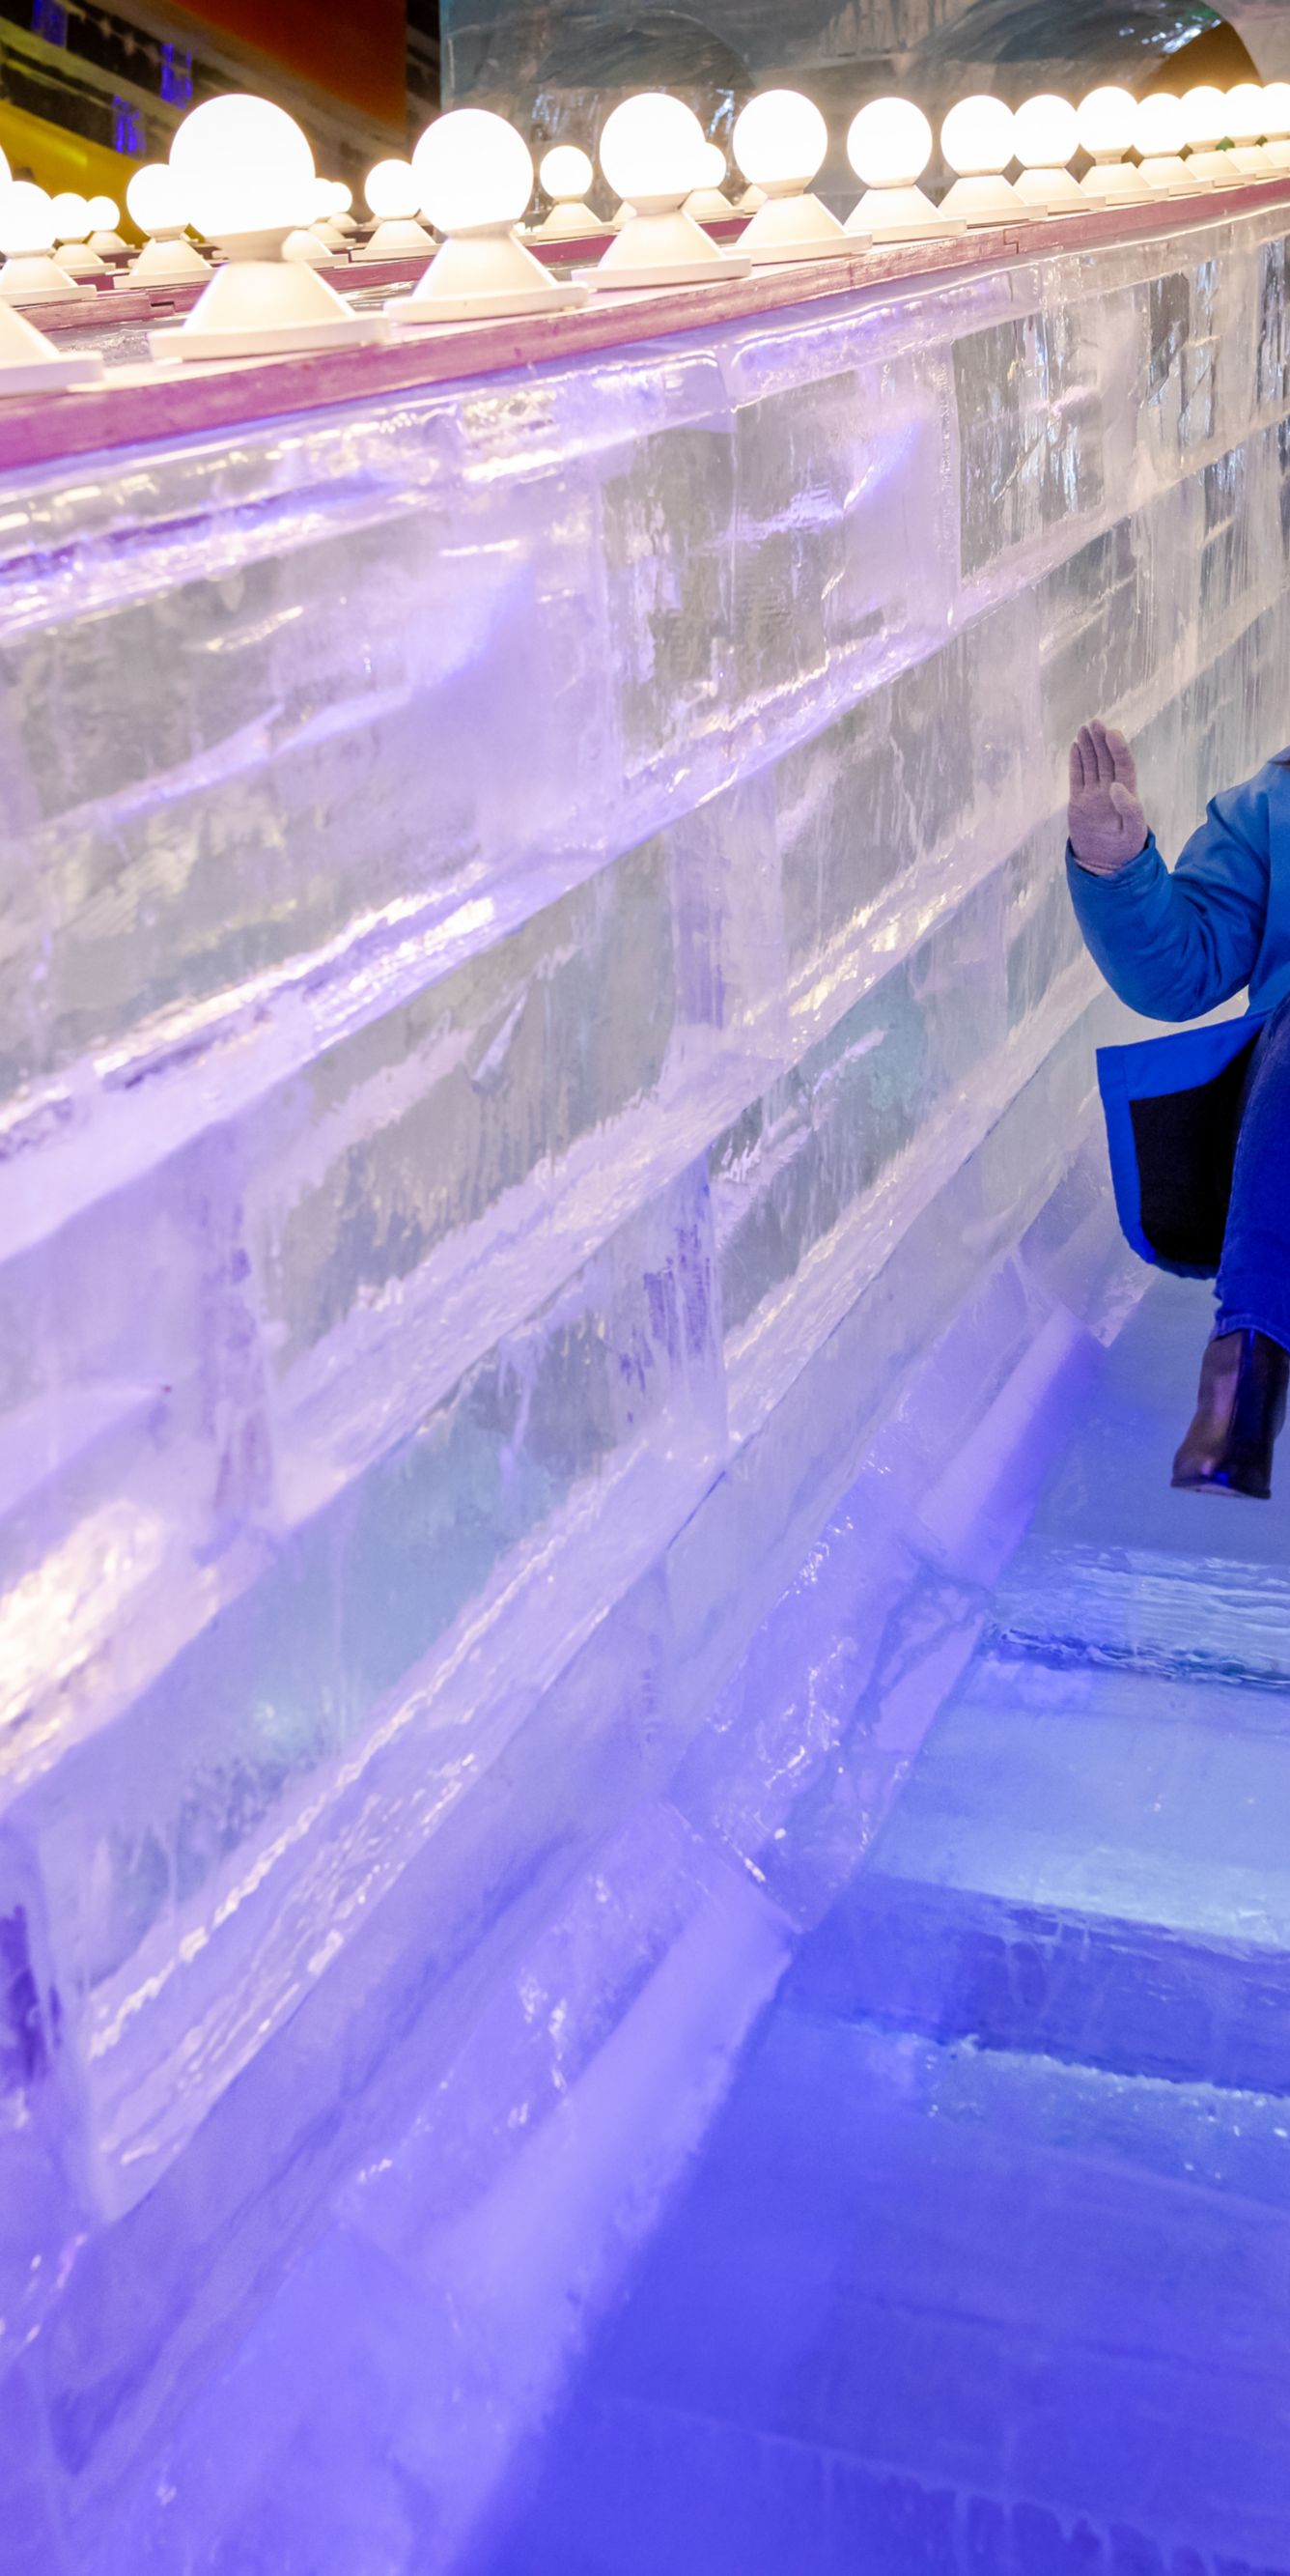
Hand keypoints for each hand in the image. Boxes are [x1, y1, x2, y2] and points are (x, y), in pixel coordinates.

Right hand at [1068, 721, 1148, 875]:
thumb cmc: (1124, 850)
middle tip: (1095, 723)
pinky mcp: (1079, 801)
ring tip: (1084, 728)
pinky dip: (1076, 762)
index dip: (1119, 749)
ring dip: (1088, 746)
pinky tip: (1075, 746)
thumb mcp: (1133, 833)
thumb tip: (1118, 786)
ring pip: (1091, 765)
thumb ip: (1130, 809)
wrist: (1103, 865)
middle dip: (1100, 741)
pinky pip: (1076, 777)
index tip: (1112, 734)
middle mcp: (1109, 790)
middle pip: (1106, 760)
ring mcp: (1093, 794)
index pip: (1123, 766)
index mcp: (1126, 795)